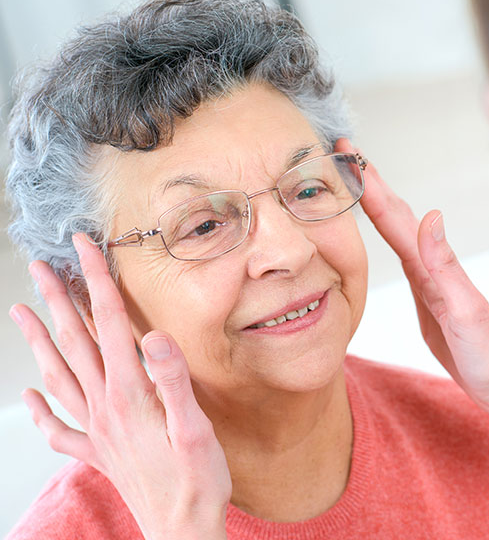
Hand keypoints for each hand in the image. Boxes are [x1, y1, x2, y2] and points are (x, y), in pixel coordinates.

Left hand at [9, 234, 229, 539]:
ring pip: (59, 375)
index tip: (83, 247)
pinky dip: (40, 409)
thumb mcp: (195, 427)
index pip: (109, 323)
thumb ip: (172, 379)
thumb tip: (153, 336)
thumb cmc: (196, 480)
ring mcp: (97, 430)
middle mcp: (105, 406)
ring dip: (39, 341)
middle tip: (40, 267)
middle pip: (76, 341)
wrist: (182, 529)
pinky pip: (58, 428)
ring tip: (21, 312)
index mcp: (129, 393)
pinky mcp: (98, 452)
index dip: (95, 281)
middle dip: (58, 299)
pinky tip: (31, 396)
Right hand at [347, 140, 488, 417]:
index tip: (347, 152)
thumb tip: (431, 216)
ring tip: (353, 180)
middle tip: (341, 152)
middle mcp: (429, 267)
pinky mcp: (426, 297)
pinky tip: (379, 230)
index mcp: (433, 267)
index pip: (394, 218)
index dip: (369, 185)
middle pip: (392, 216)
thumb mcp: (466, 312)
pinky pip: (398, 255)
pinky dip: (384, 234)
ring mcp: (428, 280)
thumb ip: (446, 267)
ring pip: (394, 231)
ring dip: (374, 203)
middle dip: (367, 182)